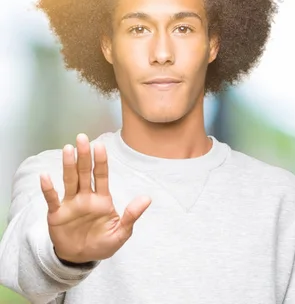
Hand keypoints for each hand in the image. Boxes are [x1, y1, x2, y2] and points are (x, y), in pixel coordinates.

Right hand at [40, 133, 150, 263]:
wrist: (81, 259)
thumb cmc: (103, 244)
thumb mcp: (121, 233)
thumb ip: (131, 215)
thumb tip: (147, 198)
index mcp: (102, 199)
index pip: (101, 176)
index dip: (100, 161)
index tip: (100, 145)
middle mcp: (86, 197)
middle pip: (84, 173)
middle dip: (83, 156)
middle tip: (82, 138)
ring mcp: (71, 204)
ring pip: (69, 181)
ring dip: (68, 165)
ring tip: (68, 149)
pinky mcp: (57, 214)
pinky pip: (52, 199)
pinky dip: (48, 188)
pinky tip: (45, 176)